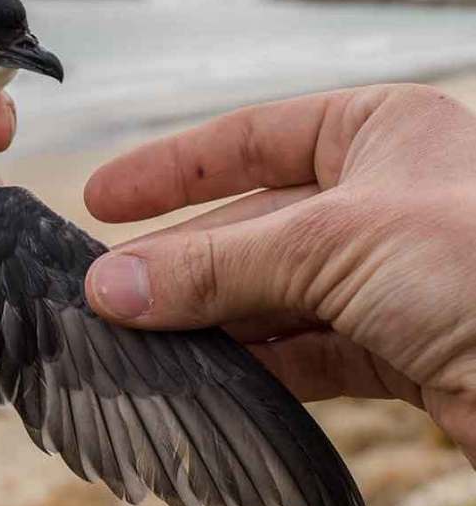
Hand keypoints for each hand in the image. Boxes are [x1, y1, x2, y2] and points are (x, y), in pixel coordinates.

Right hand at [83, 84, 475, 459]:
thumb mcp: (332, 243)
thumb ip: (217, 265)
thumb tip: (115, 285)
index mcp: (378, 132)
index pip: (249, 139)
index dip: (171, 169)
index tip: (105, 199)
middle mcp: (384, 199)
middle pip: (252, 226)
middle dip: (181, 259)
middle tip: (108, 290)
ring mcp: (391, 276)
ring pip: (272, 294)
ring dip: (209, 318)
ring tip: (138, 336)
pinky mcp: (401, 348)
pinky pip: (304, 350)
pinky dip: (254, 363)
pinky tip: (206, 373)